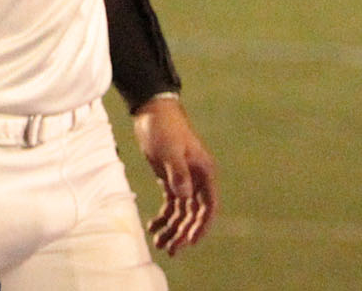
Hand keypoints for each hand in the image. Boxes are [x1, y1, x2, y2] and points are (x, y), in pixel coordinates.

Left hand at [133, 95, 217, 255]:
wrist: (152, 112)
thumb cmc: (164, 128)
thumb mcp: (170, 150)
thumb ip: (178, 172)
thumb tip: (184, 196)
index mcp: (204, 172)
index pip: (208, 206)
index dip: (202, 226)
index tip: (191, 241)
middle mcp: (197, 179)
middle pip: (194, 214)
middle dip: (184, 232)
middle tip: (172, 249)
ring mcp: (184, 180)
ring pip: (182, 212)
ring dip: (173, 228)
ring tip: (160, 243)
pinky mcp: (171, 179)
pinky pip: (171, 204)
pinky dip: (164, 217)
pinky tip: (154, 226)